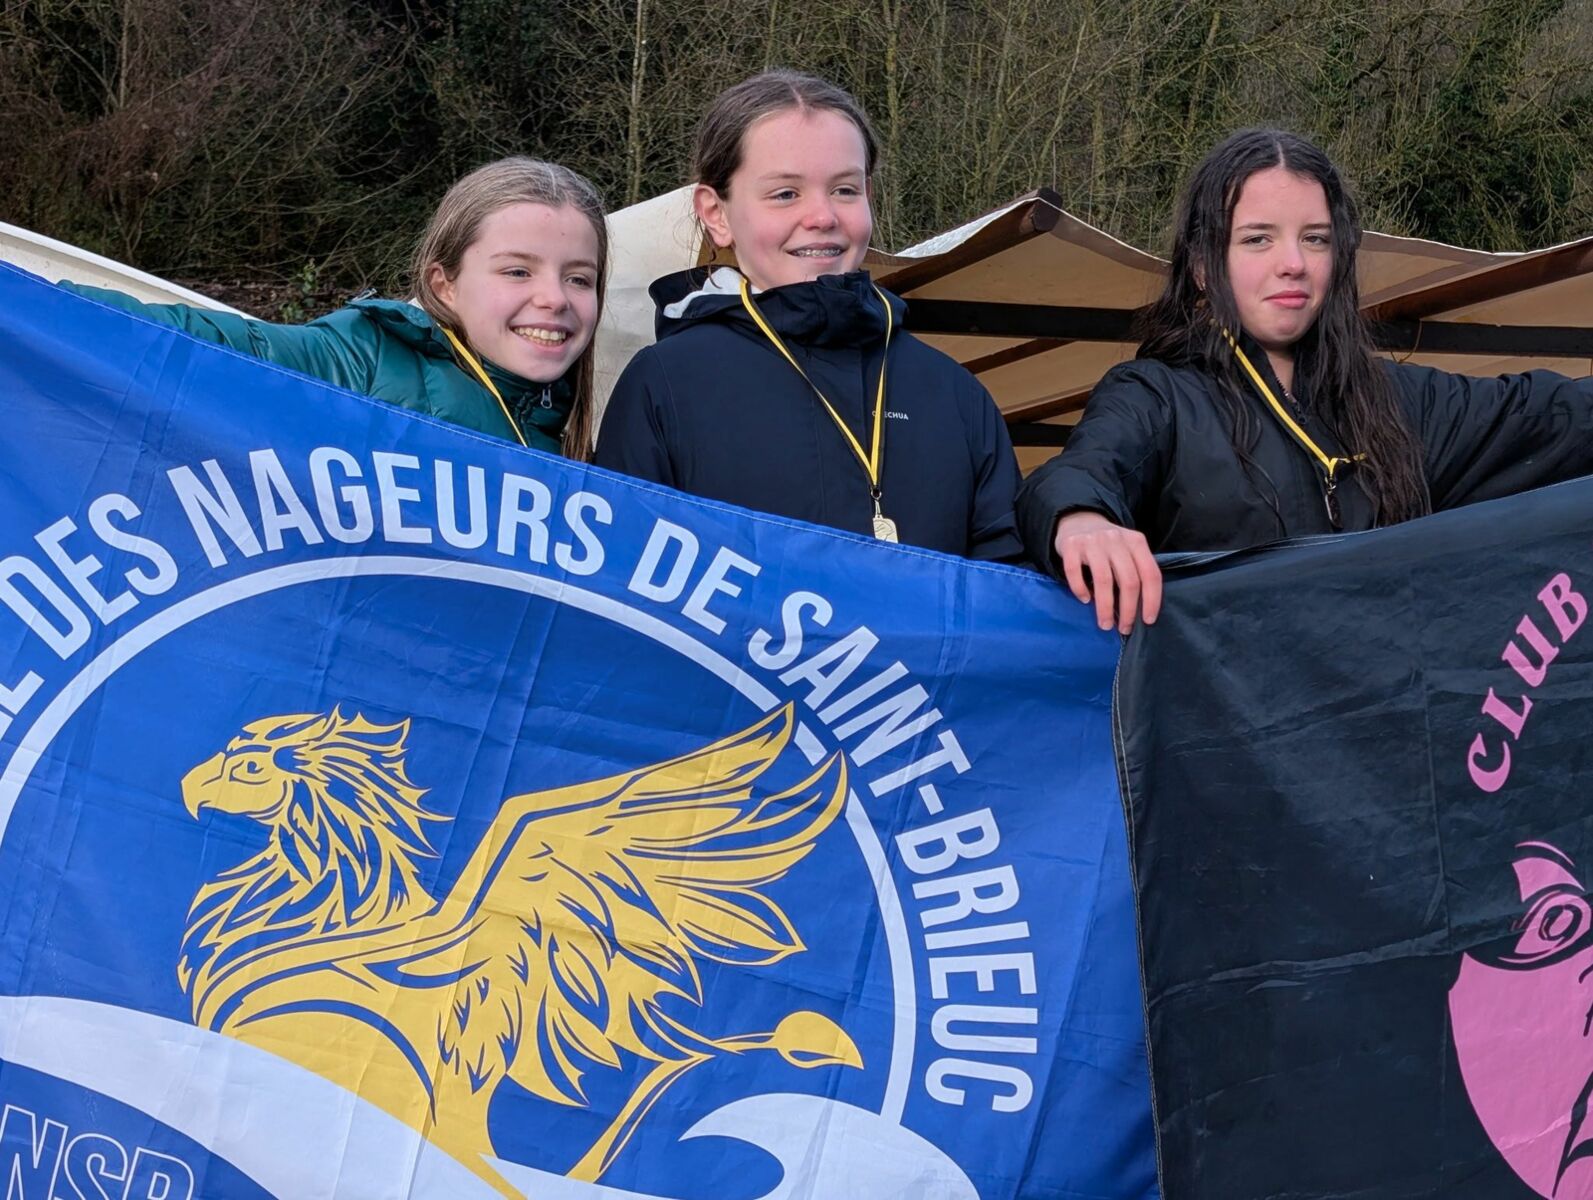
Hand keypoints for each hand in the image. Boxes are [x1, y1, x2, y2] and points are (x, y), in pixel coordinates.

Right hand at [1052, 511, 1161, 632]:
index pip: (1150, 573)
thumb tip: (1140, 610)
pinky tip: (1084, 600)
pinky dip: (1080, 590)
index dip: (1152, 600)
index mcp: (1136, 542)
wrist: (1078, 520)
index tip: (1147, 621)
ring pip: (1103, 580)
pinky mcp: (1071, 545)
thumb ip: (1135, 570)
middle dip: (1128, 609)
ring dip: (1105, 607)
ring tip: (1104, 624)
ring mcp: (1093, 541)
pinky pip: (1075, 572)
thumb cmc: (1107, 545)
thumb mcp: (1127, 550)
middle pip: (1129, 580)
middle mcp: (1116, 539)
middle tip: (1124, 628)